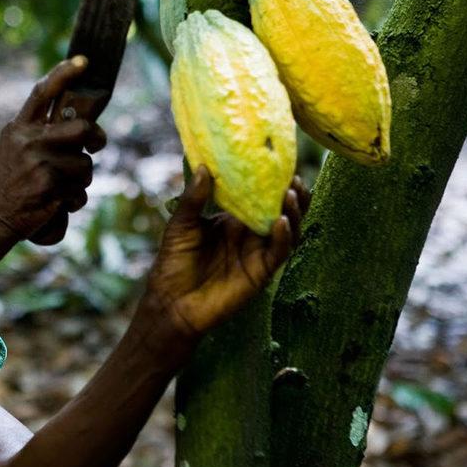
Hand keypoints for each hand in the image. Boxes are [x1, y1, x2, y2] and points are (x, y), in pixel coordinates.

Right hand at [0, 57, 106, 243]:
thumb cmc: (2, 187)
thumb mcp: (11, 151)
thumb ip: (38, 135)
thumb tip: (80, 125)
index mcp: (18, 129)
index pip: (42, 93)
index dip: (64, 73)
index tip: (84, 61)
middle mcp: (28, 141)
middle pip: (81, 127)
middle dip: (95, 138)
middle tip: (95, 146)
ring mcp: (39, 164)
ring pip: (85, 165)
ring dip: (80, 181)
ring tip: (59, 189)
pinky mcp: (49, 188)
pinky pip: (79, 192)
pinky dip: (73, 201)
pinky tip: (55, 205)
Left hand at [140, 168, 309, 341]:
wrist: (172, 301)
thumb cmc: (173, 263)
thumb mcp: (181, 225)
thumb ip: (194, 198)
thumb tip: (203, 167)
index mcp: (233, 220)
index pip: (259, 197)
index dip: (273, 183)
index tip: (280, 164)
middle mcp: (249, 235)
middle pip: (281, 211)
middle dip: (293, 195)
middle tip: (295, 179)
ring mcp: (257, 253)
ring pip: (287, 231)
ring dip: (293, 213)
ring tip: (291, 195)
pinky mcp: (260, 272)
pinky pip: (278, 253)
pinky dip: (284, 237)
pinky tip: (281, 222)